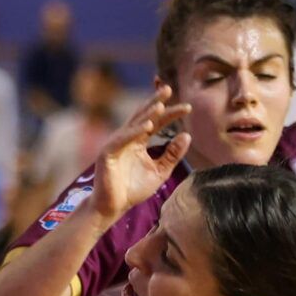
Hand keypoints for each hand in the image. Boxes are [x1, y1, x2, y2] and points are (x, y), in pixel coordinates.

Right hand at [90, 85, 191, 220]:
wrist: (112, 207)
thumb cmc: (133, 190)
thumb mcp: (160, 171)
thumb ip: (172, 155)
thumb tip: (187, 135)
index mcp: (139, 141)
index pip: (157, 122)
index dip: (171, 113)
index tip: (188, 107)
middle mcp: (127, 138)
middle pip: (144, 115)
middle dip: (155, 101)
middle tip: (168, 88)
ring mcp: (116, 143)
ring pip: (133, 124)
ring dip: (147, 114)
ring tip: (160, 105)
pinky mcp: (107, 152)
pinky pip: (122, 139)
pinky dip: (135, 132)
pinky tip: (148, 126)